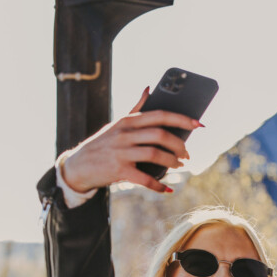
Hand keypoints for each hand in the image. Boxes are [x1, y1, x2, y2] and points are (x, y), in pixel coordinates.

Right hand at [60, 88, 199, 193]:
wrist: (78, 166)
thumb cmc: (102, 144)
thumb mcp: (117, 124)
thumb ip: (135, 108)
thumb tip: (149, 88)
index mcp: (127, 121)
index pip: (159, 115)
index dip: (181, 119)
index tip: (199, 124)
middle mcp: (124, 134)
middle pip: (160, 135)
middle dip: (179, 145)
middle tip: (187, 154)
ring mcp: (121, 152)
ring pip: (155, 154)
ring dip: (172, 161)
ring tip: (178, 165)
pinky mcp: (118, 170)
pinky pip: (145, 178)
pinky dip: (159, 185)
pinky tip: (167, 188)